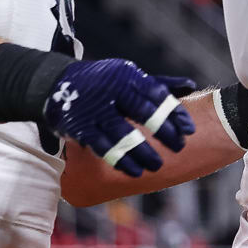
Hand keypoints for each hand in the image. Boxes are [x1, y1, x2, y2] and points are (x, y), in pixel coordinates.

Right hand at [41, 60, 196, 177]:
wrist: (57, 84)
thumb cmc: (104, 82)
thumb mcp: (129, 77)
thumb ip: (158, 84)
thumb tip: (190, 86)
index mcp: (128, 76)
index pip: (157, 95)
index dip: (174, 114)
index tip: (189, 130)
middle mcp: (112, 91)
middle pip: (143, 113)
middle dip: (164, 132)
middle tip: (179, 147)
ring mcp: (95, 110)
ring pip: (123, 134)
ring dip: (142, 153)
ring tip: (157, 165)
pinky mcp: (81, 127)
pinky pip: (103, 147)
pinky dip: (120, 161)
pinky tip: (134, 171)